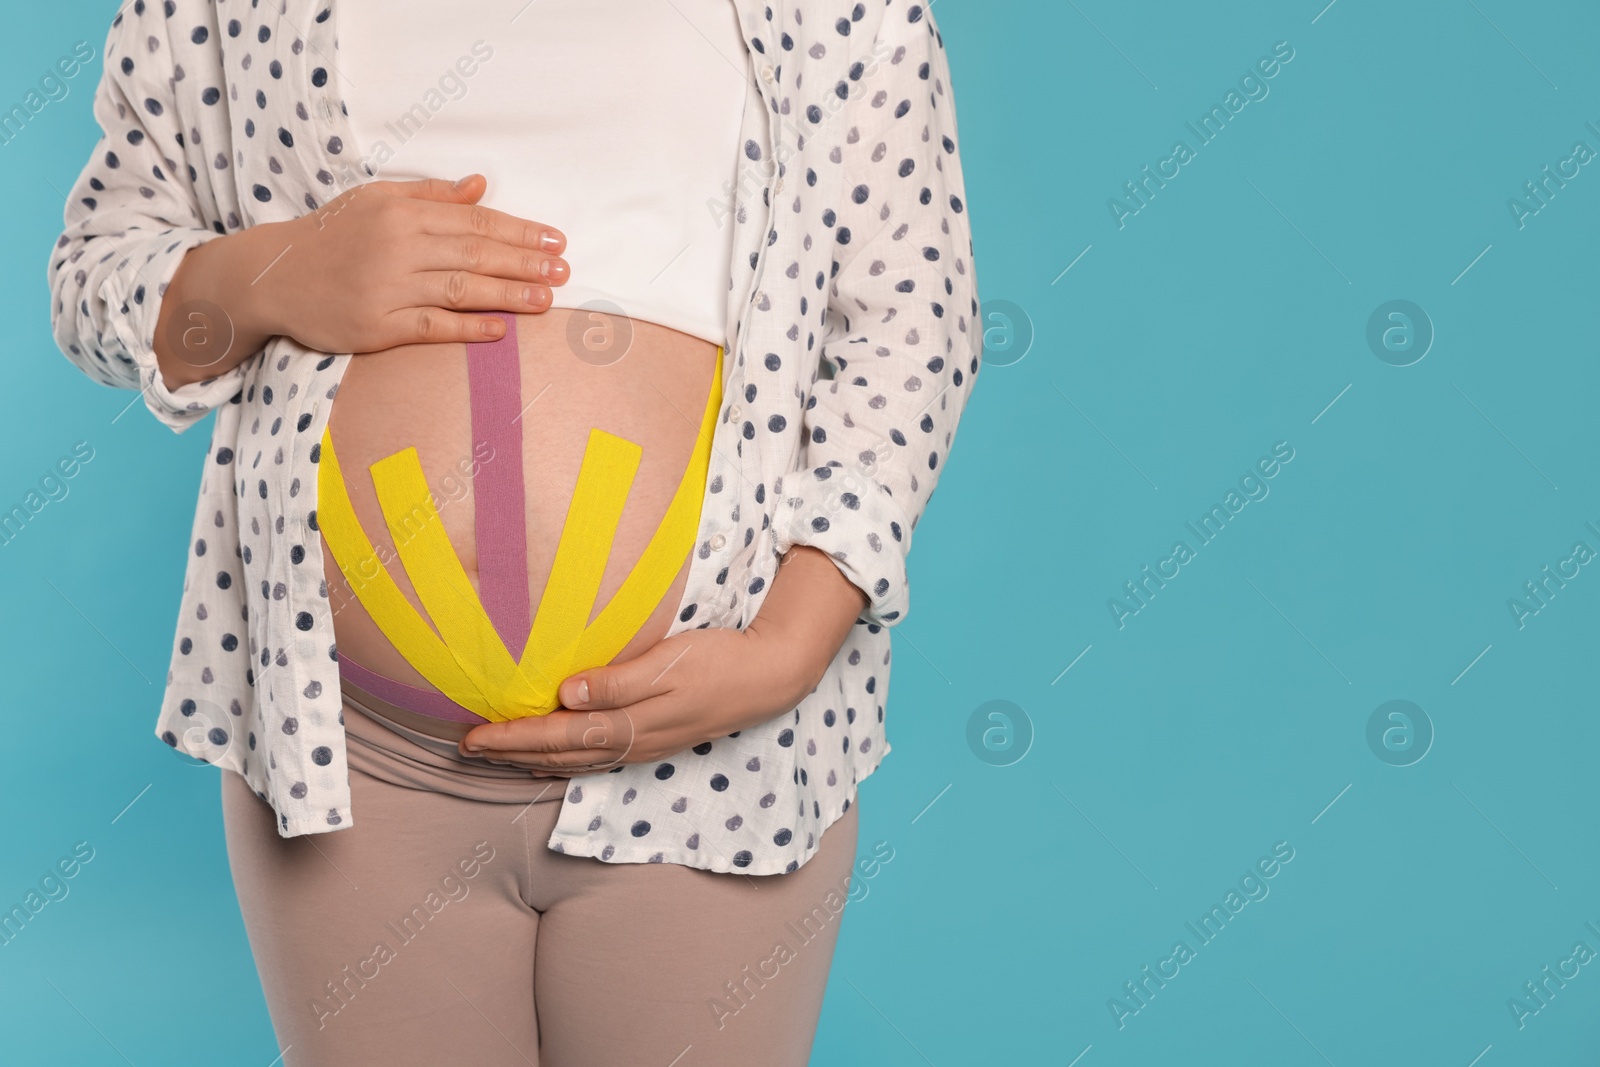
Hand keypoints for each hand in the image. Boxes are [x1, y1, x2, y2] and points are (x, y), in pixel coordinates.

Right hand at [152, 174, 569, 389]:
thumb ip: (430, 194)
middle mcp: (397, 246)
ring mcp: (388, 288)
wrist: (273, 276)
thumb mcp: (375, 200)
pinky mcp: (377, 326)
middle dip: (525, 262)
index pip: (474, 221)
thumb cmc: (331, 236)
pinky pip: (432, 326)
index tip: (555, 240)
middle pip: (475, 253)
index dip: (520, 231)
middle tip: (564, 270)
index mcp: (401, 212)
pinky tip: (500, 330)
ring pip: (461, 289)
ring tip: (546, 298)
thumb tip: (480, 185)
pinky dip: (468, 328)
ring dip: (508, 294)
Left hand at [459, 546, 870, 773]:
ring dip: (532, 760)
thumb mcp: (668, 662)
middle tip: (466, 750)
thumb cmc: (719, 660)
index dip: (511, 738)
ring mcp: (643, 747)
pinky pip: (595, 759)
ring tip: (497, 756)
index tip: (472, 737)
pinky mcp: (654, 741)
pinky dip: (563, 759)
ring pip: (574, 762)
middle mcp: (631, 744)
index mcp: (629, 725)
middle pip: (558, 755)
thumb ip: (617, 682)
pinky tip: (552, 755)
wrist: (769, 677)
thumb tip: (566, 696)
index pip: (556, 735)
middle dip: (510, 754)